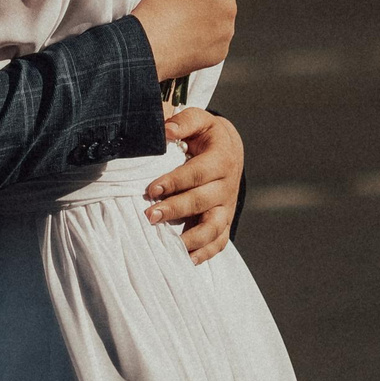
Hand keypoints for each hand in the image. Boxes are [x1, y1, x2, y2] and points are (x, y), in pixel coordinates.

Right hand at [133, 0, 237, 80]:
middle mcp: (229, 6)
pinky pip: (217, 39)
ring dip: (210, 15)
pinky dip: (206, 37)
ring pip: (222, 17)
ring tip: (184, 20)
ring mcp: (226, 31)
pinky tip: (186, 37)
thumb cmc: (157, 4)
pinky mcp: (220, 52)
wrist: (148, 45)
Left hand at [148, 108, 242, 264]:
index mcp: (221, 158)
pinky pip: (219, 242)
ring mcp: (227, 206)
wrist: (230, 150)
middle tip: (149, 216)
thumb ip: (183, 122)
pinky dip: (205, 254)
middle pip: (202, 201)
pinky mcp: (224, 221)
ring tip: (169, 246)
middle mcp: (227, 185)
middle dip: (176, 210)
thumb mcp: (199, 120)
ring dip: (191, 238)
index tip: (151, 188)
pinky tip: (186, 260)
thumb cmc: (205, 135)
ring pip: (214, 227)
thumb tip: (166, 130)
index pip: (198, 173)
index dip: (175, 181)